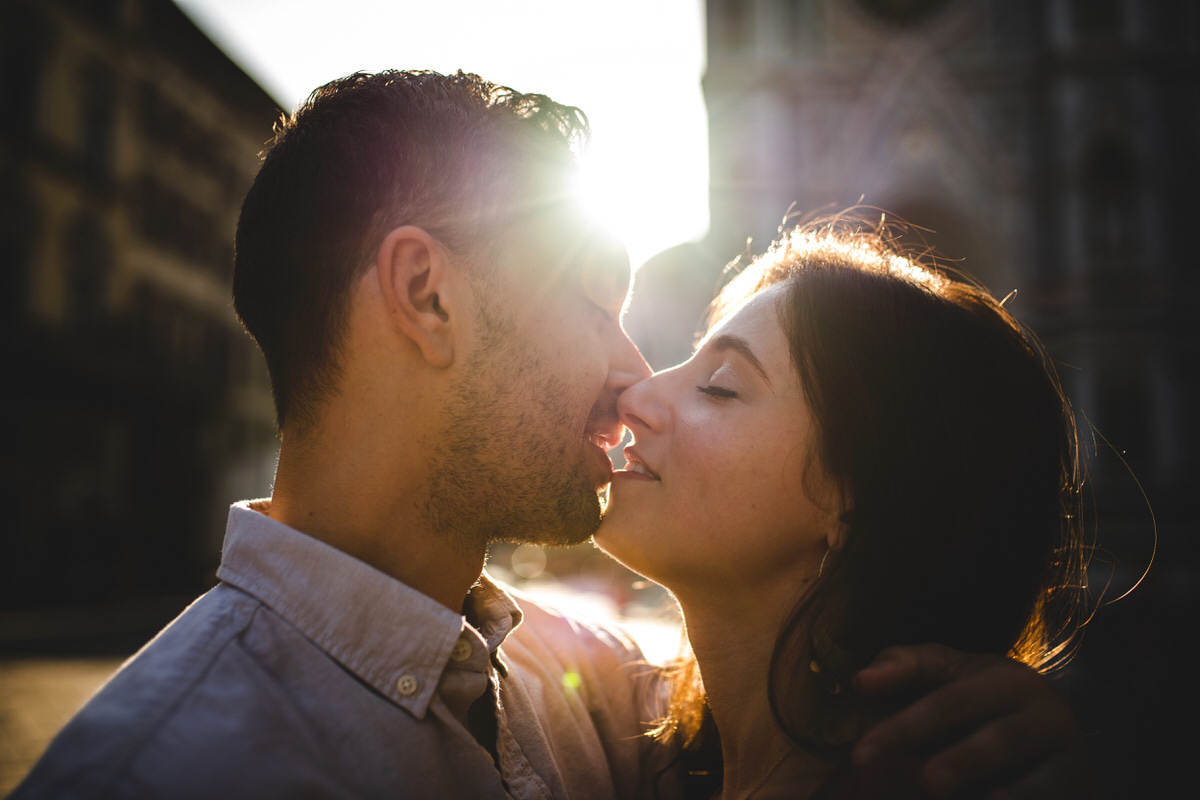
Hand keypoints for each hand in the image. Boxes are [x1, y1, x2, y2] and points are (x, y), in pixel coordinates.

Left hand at [851, 644, 1092, 799]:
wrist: (1057, 744)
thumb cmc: (983, 706)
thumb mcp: (947, 676)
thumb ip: (904, 669)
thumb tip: (861, 680)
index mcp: (1005, 679)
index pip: (948, 703)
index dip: (904, 727)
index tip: (861, 753)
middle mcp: (1044, 712)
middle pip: (997, 740)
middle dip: (960, 762)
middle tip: (925, 780)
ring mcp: (1070, 754)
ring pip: (1036, 778)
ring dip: (998, 789)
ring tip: (947, 793)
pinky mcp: (1081, 787)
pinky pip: (1051, 798)